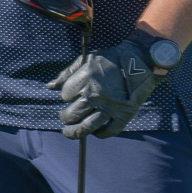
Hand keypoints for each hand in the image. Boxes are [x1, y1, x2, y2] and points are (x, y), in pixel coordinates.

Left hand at [47, 40, 161, 138]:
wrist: (141, 59)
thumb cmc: (111, 58)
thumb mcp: (87, 60)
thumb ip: (67, 74)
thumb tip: (50, 87)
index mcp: (85, 79)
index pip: (65, 95)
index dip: (67, 96)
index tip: (72, 95)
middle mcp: (96, 95)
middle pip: (72, 114)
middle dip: (65, 117)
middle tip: (65, 117)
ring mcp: (110, 106)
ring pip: (87, 126)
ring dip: (75, 132)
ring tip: (69, 132)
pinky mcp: (125, 114)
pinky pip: (110, 131)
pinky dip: (101, 134)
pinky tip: (95, 132)